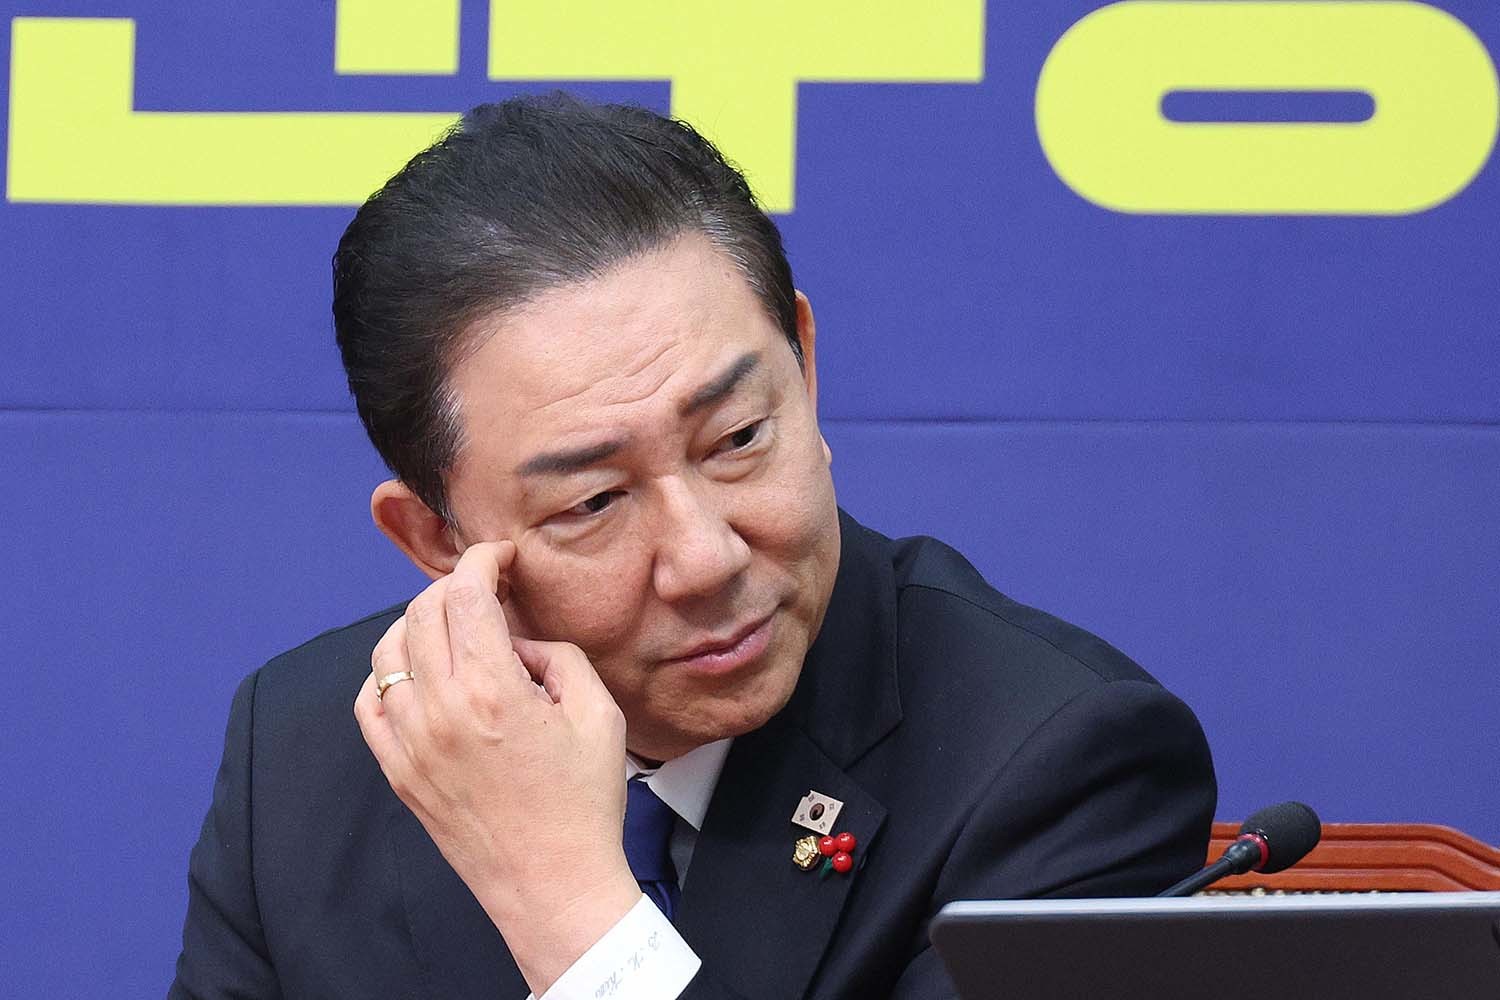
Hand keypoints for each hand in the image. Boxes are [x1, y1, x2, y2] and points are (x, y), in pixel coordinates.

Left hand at [354, 541, 640, 994]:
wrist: (553, 884)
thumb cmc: (584, 801)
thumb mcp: (597, 712)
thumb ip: (556, 655)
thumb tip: (518, 639)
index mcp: (493, 690)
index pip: (466, 595)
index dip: (482, 560)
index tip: (500, 556)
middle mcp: (440, 710)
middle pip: (423, 612)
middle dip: (454, 587)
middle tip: (485, 590)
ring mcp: (410, 743)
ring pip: (388, 651)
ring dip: (419, 624)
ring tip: (454, 629)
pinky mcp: (397, 771)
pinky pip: (370, 702)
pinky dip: (388, 673)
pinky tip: (420, 674)